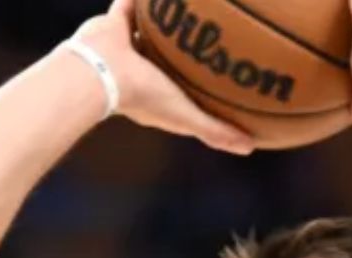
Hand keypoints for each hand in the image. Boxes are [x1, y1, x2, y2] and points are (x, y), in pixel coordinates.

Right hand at [71, 0, 254, 154]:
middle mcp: (141, 71)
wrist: (100, 71)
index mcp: (156, 93)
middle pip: (168, 61)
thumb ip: (215, 131)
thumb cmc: (143, 96)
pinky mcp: (114, 22)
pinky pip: (129, 5)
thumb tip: (251, 149)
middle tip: (207, 41)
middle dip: (184, 54)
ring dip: (164, 24)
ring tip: (186, 12)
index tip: (219, 83)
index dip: (198, 89)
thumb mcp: (186, 116)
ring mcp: (127, 47)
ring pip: (150, 33)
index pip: (182, 92)